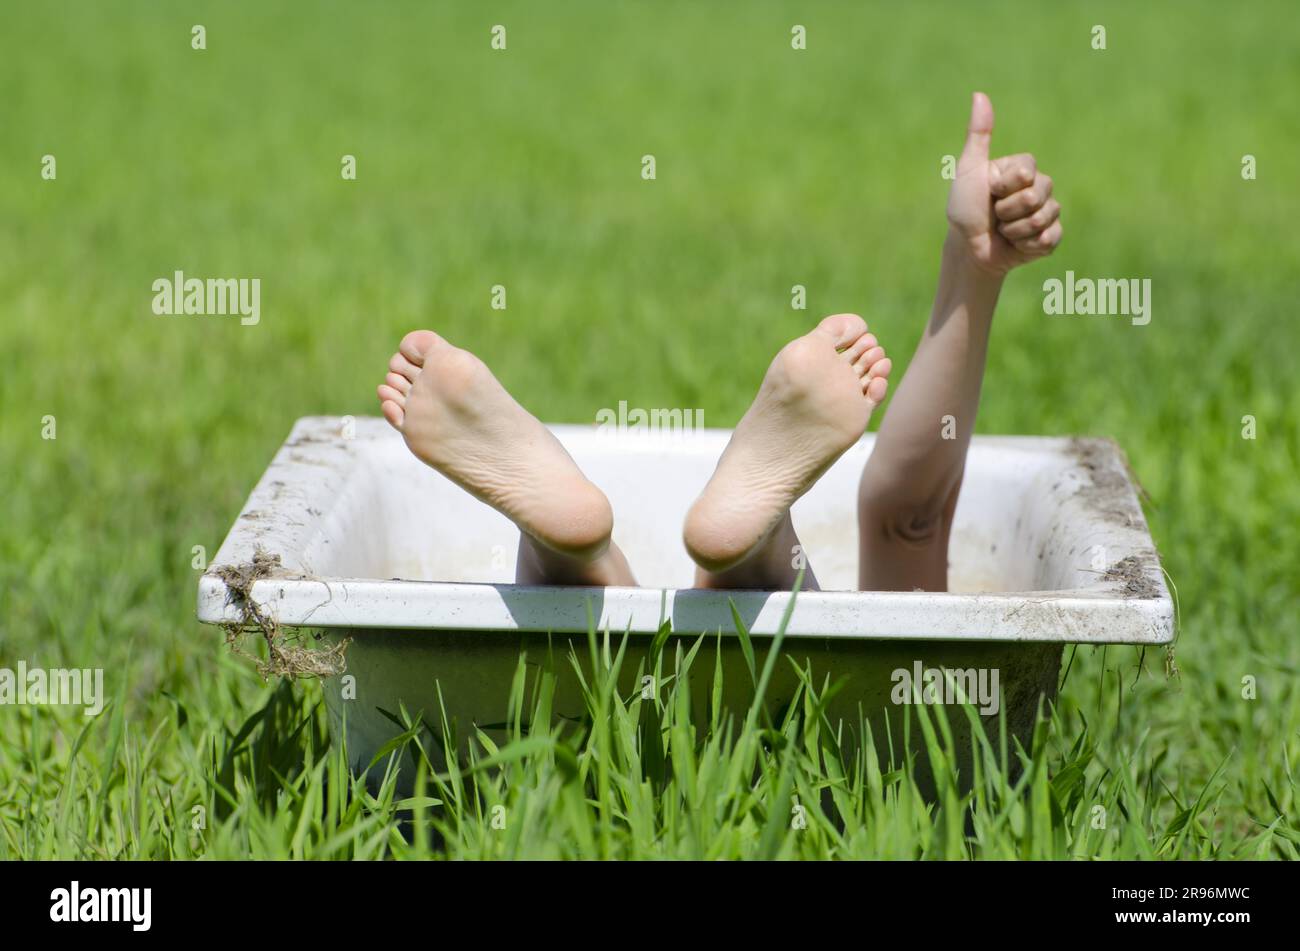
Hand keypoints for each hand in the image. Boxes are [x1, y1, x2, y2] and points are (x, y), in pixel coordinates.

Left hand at [946, 92, 1061, 276]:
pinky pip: (1050, 237)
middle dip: (1009, 210)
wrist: (968, 249)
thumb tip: (979, 94)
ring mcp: (1047, 212)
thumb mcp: (969, 169)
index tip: (990, 192)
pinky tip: (1016, 244)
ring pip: (1044, 217)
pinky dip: (1028, 245)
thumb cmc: (965, 209)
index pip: (1027, 171)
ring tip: (1003, 230)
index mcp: (1022, 169)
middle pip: (1038, 193)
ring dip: (1015, 229)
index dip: (1005, 186)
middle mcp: (1038, 187)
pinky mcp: (1051, 237)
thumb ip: (978, 135)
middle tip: (995, 215)